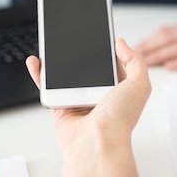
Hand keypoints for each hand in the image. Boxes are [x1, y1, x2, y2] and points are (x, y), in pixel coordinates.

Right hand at [25, 38, 150, 176]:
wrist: (96, 142)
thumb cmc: (119, 120)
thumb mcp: (139, 84)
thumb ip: (135, 60)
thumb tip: (121, 43)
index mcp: (120, 88)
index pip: (113, 62)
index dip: (106, 48)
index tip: (98, 34)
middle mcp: (100, 93)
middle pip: (88, 66)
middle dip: (80, 52)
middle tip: (72, 35)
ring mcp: (80, 99)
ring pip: (66, 74)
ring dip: (58, 60)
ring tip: (53, 44)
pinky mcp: (61, 106)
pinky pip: (48, 86)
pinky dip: (40, 74)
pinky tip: (37, 62)